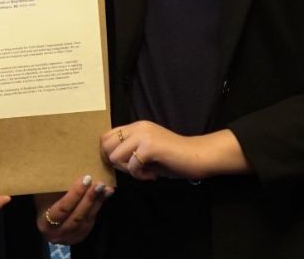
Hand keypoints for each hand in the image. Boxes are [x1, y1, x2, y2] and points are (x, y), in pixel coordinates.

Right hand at [34, 174, 111, 244]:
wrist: (46, 219)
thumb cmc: (44, 201)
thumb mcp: (44, 195)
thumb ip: (53, 186)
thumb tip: (65, 165)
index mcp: (45, 223)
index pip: (62, 209)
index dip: (75, 194)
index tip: (85, 179)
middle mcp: (57, 234)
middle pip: (77, 216)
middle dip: (89, 198)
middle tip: (99, 183)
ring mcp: (70, 238)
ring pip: (87, 219)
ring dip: (97, 202)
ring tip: (105, 188)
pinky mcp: (80, 236)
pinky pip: (92, 221)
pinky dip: (99, 206)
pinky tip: (105, 194)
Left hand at [100, 122, 247, 180]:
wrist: (197, 156)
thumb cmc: (174, 158)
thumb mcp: (148, 150)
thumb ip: (130, 150)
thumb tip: (110, 160)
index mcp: (137, 127)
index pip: (107, 136)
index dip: (109, 154)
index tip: (124, 165)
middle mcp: (138, 127)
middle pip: (106, 145)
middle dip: (115, 162)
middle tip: (133, 169)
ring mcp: (143, 136)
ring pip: (115, 156)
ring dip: (127, 170)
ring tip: (144, 172)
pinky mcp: (150, 147)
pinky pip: (131, 166)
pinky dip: (140, 176)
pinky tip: (152, 175)